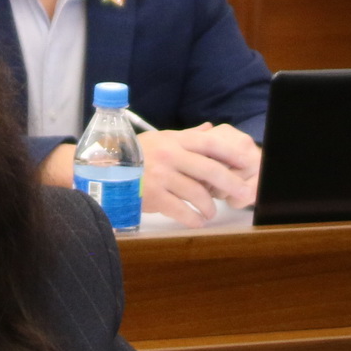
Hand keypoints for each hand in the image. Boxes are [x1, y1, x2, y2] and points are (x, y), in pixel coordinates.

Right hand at [138, 123, 258, 224]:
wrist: (102, 170)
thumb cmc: (134, 154)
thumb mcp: (160, 138)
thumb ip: (187, 136)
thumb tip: (210, 128)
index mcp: (173, 140)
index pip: (210, 143)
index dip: (231, 153)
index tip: (247, 162)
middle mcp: (169, 156)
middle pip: (209, 169)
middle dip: (231, 183)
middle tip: (242, 194)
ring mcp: (161, 177)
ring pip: (198, 193)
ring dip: (210, 206)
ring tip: (211, 212)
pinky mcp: (153, 197)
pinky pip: (182, 211)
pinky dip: (194, 219)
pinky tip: (198, 221)